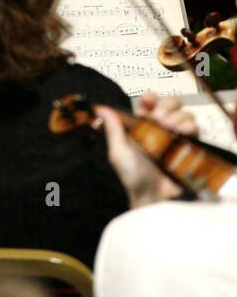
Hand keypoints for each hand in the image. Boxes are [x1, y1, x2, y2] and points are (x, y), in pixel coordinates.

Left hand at [97, 91, 195, 208]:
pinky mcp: (189, 147)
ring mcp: (176, 137)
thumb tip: (100, 108)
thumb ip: (113, 128)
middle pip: (170, 103)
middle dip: (167, 105)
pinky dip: (189, 127)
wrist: (152, 198)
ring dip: (177, 116)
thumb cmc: (132, 176)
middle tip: (160, 118)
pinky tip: (180, 133)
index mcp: (142, 126)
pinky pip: (195, 129)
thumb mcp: (118, 152)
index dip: (150, 98)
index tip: (149, 102)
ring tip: (169, 128)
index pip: (149, 103)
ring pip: (184, 114)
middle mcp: (161, 129)